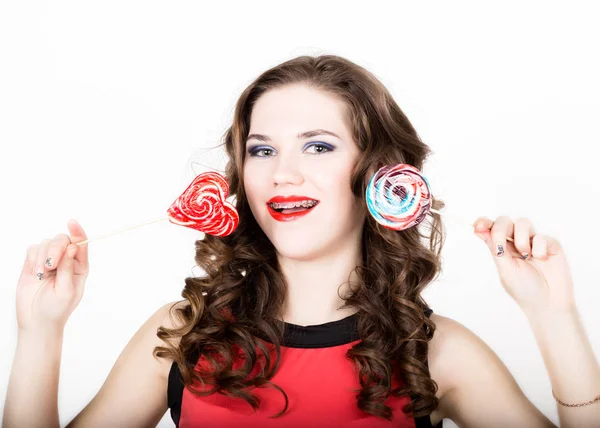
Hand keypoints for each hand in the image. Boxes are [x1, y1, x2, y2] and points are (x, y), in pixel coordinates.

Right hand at [16, 219, 89, 333]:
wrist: (36, 320)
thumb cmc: (56, 309)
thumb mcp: (67, 291)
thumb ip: (68, 269)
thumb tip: (73, 248)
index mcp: (80, 267)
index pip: (81, 244)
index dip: (78, 232)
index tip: (72, 223)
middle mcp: (66, 261)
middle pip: (62, 240)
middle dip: (56, 249)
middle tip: (50, 265)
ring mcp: (49, 261)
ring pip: (47, 243)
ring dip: (43, 257)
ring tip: (42, 275)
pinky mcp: (33, 263)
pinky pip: (33, 249)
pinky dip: (33, 258)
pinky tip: (35, 273)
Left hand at [473, 216, 574, 313]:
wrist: (548, 302)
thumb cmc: (524, 289)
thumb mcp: (505, 269)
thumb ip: (495, 248)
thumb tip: (479, 230)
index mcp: (502, 248)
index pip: (490, 228)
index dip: (483, 223)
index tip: (478, 226)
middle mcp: (516, 241)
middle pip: (504, 221)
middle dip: (500, 231)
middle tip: (501, 249)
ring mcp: (533, 241)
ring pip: (523, 222)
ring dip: (521, 240)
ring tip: (526, 256)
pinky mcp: (551, 243)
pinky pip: (541, 236)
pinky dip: (539, 248)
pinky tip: (542, 259)